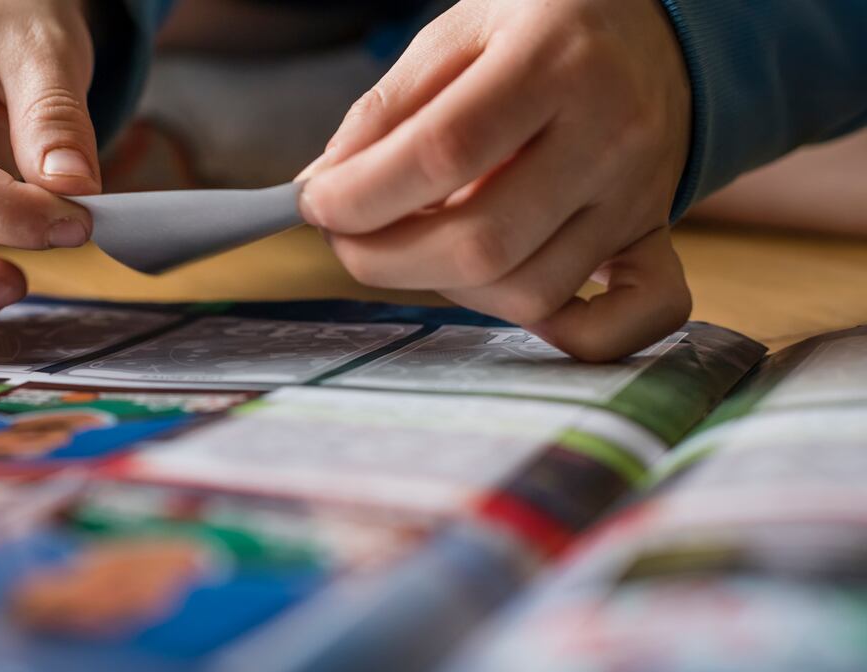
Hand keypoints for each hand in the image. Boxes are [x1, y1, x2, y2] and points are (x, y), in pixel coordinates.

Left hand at [300, 0, 692, 361]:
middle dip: (384, 258)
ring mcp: (640, 197)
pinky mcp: (654, 238)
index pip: (442, 153)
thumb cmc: (545, 26)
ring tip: (419, 240)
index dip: (361, 194)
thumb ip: (388, 108)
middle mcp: (610, 137)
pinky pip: (634, 320)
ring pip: (529, 293)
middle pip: (481, 244)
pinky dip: (571, 333)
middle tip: (347, 236)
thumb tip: (326, 185)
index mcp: (555, 63)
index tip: (316, 203)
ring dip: (445, 286)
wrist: (662, 27)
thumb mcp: (460, 28)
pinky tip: (509, 291)